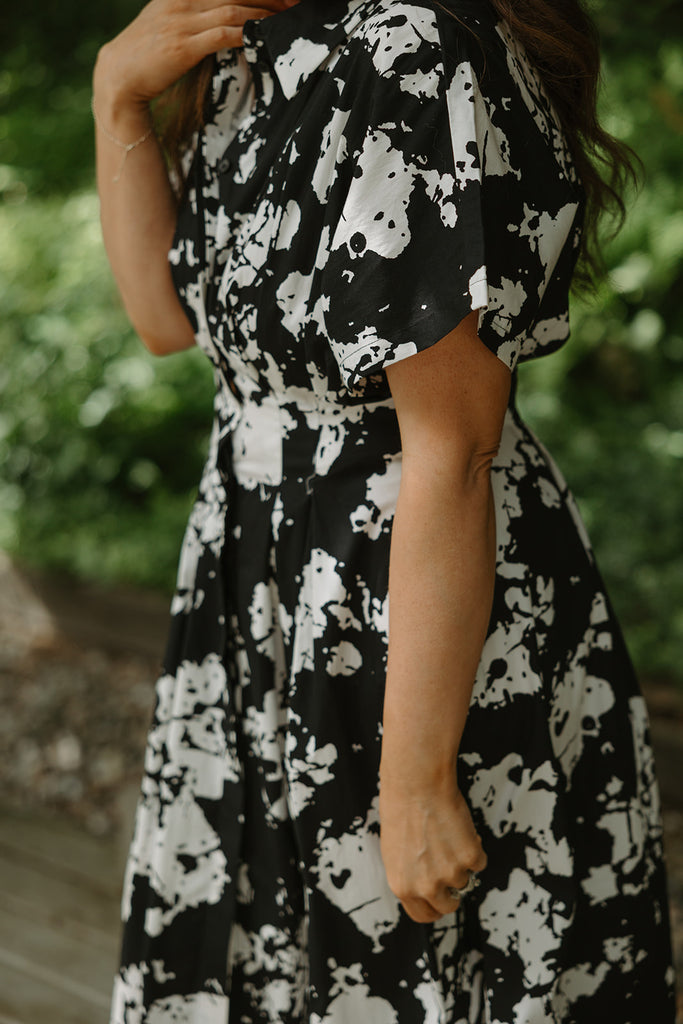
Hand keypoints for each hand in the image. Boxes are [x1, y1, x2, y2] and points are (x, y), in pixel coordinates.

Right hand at [94, 0, 297, 112]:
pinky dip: (246, 33)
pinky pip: (223, 34)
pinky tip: (263, 36)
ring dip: (264, 14)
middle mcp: (182, 1)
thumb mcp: (167, 24)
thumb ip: (192, 16)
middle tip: (297, 3)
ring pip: (233, 10)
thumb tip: (223, 21)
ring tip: (289, 20)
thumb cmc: (145, 56)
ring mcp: (182, 22)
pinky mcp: (184, 46)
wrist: (118, 77)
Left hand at [378, 769, 486, 922]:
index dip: (434, 907)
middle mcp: (426, 886)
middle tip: (450, 868)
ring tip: (446, 834)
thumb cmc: (401, 808)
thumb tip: (425, 886)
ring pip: (464, 879)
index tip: (441, 898)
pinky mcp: (470, 857)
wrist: (416, 784)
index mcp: (402, 886)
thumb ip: (410, 874)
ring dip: (460, 861)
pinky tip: (458, 828)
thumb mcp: (395, 850)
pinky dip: (474, 846)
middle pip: (449, 905)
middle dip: (452, 890)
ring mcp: (450, 873)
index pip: (423, 915)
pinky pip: (479, 861)